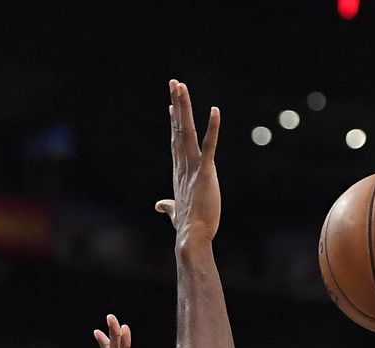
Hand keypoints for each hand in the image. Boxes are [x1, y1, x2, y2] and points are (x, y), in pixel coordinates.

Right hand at [155, 79, 219, 245]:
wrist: (191, 238)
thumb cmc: (187, 227)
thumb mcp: (176, 212)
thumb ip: (168, 206)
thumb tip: (159, 205)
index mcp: (179, 172)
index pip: (176, 141)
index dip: (174, 122)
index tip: (172, 105)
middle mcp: (183, 165)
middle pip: (179, 129)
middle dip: (177, 105)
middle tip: (174, 83)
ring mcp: (193, 167)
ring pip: (188, 131)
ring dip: (184, 107)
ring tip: (181, 86)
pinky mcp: (206, 172)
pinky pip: (210, 146)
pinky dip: (213, 128)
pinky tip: (215, 110)